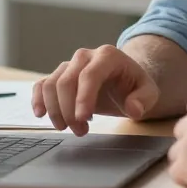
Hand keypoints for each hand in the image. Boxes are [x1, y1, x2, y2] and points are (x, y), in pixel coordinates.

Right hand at [31, 45, 158, 135]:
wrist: (123, 79)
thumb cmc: (135, 85)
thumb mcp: (148, 92)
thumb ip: (143, 99)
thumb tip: (133, 109)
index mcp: (107, 56)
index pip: (90, 75)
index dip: (83, 98)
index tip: (82, 120)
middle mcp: (85, 56)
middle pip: (66, 81)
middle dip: (69, 110)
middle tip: (80, 132)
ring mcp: (70, 65)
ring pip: (51, 83)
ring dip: (55, 110)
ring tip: (67, 128)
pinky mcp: (59, 76)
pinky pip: (42, 84)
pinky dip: (38, 99)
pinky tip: (41, 114)